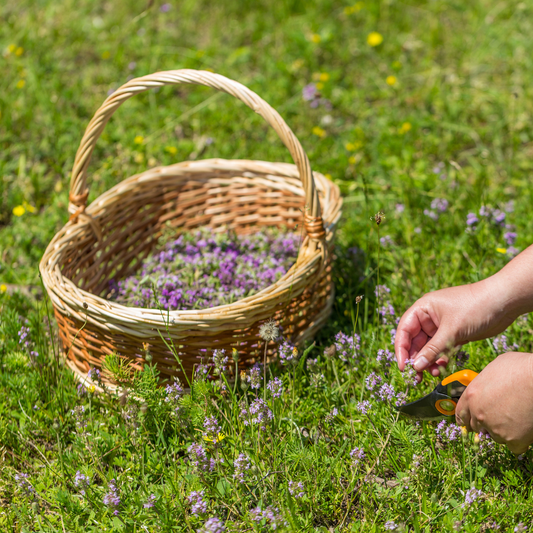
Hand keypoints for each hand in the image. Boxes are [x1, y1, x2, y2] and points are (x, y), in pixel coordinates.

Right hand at [394, 279, 516, 378]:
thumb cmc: (475, 307)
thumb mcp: (451, 330)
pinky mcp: (454, 334)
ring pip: (429, 348)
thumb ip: (432, 349)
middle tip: (416, 376)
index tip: (402, 366)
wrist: (504, 302)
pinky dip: (440, 359)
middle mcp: (429, 317)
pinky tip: (442, 368)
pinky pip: (441, 350)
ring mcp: (442, 326)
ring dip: (429, 361)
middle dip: (416, 359)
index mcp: (423, 308)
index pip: (404, 330)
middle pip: (415, 341)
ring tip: (433, 374)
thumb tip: (416, 366)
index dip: (401, 349)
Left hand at [456, 352, 532, 453]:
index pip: (461, 413)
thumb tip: (487, 387)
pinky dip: (519, 441)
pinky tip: (524, 431)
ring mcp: (494, 427)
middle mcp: (478, 413)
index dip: (466, 418)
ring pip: (496, 436)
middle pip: (476, 426)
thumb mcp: (493, 369)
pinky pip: (514, 447)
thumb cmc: (519, 368)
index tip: (470, 422)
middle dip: (485, 424)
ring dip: (503, 431)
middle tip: (499, 419)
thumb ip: (484, 383)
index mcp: (471, 395)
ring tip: (516, 417)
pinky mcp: (512, 438)